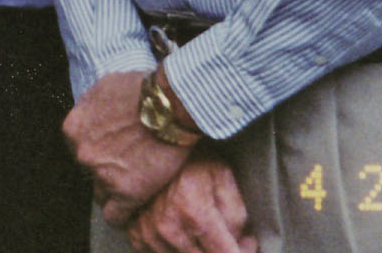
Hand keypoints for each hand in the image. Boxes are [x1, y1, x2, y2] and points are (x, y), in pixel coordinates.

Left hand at [64, 71, 192, 225]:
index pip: (79, 149)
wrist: (168, 104)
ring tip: (134, 186)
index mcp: (74, 128)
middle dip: (105, 169)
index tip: (112, 152)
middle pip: (90, 171)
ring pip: (102, 194)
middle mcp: (83, 153)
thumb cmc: (142, 89)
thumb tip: (96, 112)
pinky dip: (122, 215)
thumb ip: (93, 106)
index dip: (98, 151)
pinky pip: (115, 215)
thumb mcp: (104, 86)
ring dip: (115, 191)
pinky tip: (132, 210)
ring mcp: (102, 174)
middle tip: (127, 165)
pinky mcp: (126, 192)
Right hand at [126, 156, 255, 252]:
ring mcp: (149, 234)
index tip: (243, 244)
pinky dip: (173, 248)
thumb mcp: (224, 177)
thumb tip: (245, 245)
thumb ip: (238, 216)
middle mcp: (169, 228)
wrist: (153, 140)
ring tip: (199, 227)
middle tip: (223, 234)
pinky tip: (180, 230)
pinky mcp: (136, 234)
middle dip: (218, 250)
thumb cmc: (192, 156)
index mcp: (195, 213)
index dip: (241, 252)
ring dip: (196, 249)